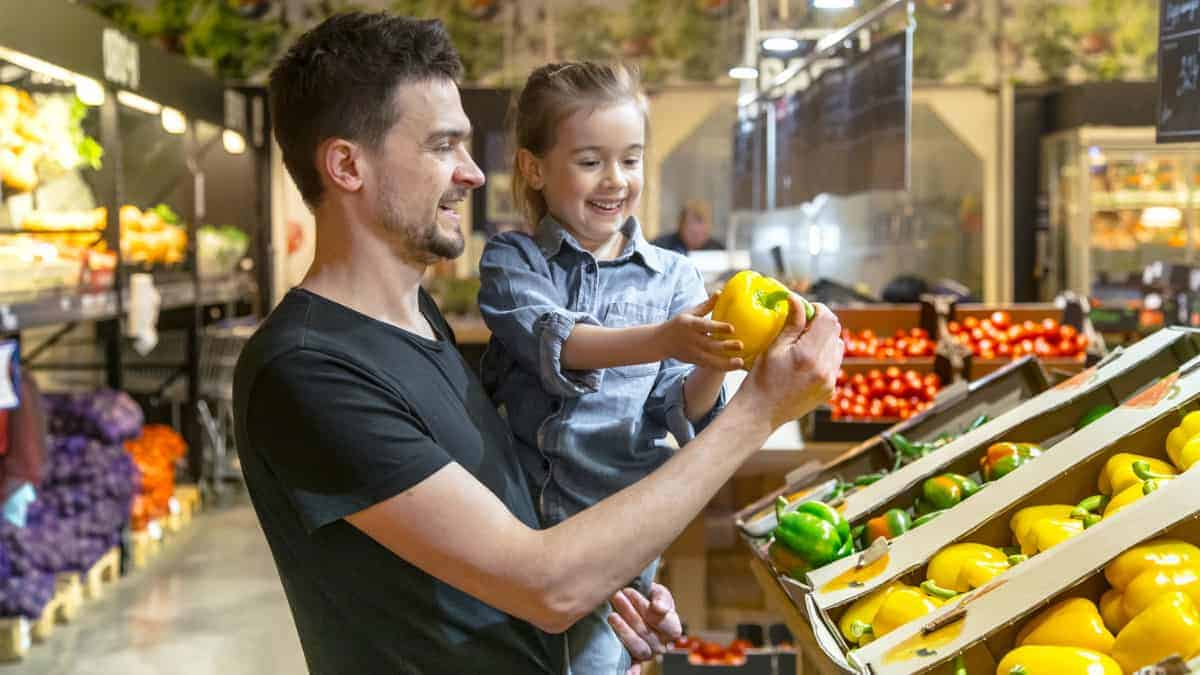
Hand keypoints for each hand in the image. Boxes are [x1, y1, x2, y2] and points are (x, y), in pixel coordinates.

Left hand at [608, 582, 682, 671]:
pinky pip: (634, 666)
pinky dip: (631, 671)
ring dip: (624, 631)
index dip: (645, 607)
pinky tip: (625, 672)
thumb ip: (662, 597)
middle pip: (647, 632)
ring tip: (611, 615)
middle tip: (616, 597)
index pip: (664, 622)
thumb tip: (658, 608)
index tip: (629, 591)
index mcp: (672, 628)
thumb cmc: (650, 600)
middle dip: (629, 613)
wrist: (636, 606)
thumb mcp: (658, 593)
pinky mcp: (635, 660)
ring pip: (638, 647)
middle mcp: (662, 644)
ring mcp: (648, 653)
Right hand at [656, 294, 743, 370]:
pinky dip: (721, 367)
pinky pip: (709, 366)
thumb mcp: (689, 312)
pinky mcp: (694, 361)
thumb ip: (706, 305)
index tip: (732, 328)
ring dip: (726, 362)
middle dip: (725, 346)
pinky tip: (734, 366)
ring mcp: (693, 353)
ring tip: (740, 362)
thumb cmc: (679, 324)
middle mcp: (691, 340)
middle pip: (710, 345)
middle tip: (741, 345)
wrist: (661, 341)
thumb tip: (720, 292)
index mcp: (689, 325)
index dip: (718, 327)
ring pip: (710, 360)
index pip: (705, 326)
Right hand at [738, 295, 843, 429]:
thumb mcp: (774, 347)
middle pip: (835, 332)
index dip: (818, 309)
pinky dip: (824, 357)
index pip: (828, 320)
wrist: (760, 413)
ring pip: (837, 347)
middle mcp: (825, 368)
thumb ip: (791, 323)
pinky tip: (806, 362)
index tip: (806, 310)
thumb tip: (796, 299)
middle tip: (803, 325)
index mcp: (809, 355)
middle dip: (821, 323)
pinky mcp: (829, 390)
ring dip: (825, 340)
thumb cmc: (761, 379)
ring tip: (804, 344)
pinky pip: (834, 365)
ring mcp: (829, 381)